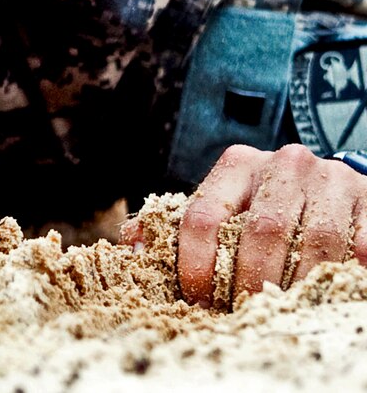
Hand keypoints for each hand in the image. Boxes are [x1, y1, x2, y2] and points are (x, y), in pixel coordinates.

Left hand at [126, 144, 366, 307]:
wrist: (327, 184)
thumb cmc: (260, 202)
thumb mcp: (219, 203)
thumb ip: (175, 224)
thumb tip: (130, 247)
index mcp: (238, 163)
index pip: (204, 215)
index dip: (194, 262)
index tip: (194, 297)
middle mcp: (285, 163)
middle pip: (262, 231)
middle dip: (248, 280)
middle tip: (239, 310)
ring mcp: (332, 180)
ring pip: (315, 242)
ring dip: (296, 284)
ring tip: (278, 309)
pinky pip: (360, 245)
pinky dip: (343, 273)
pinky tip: (324, 291)